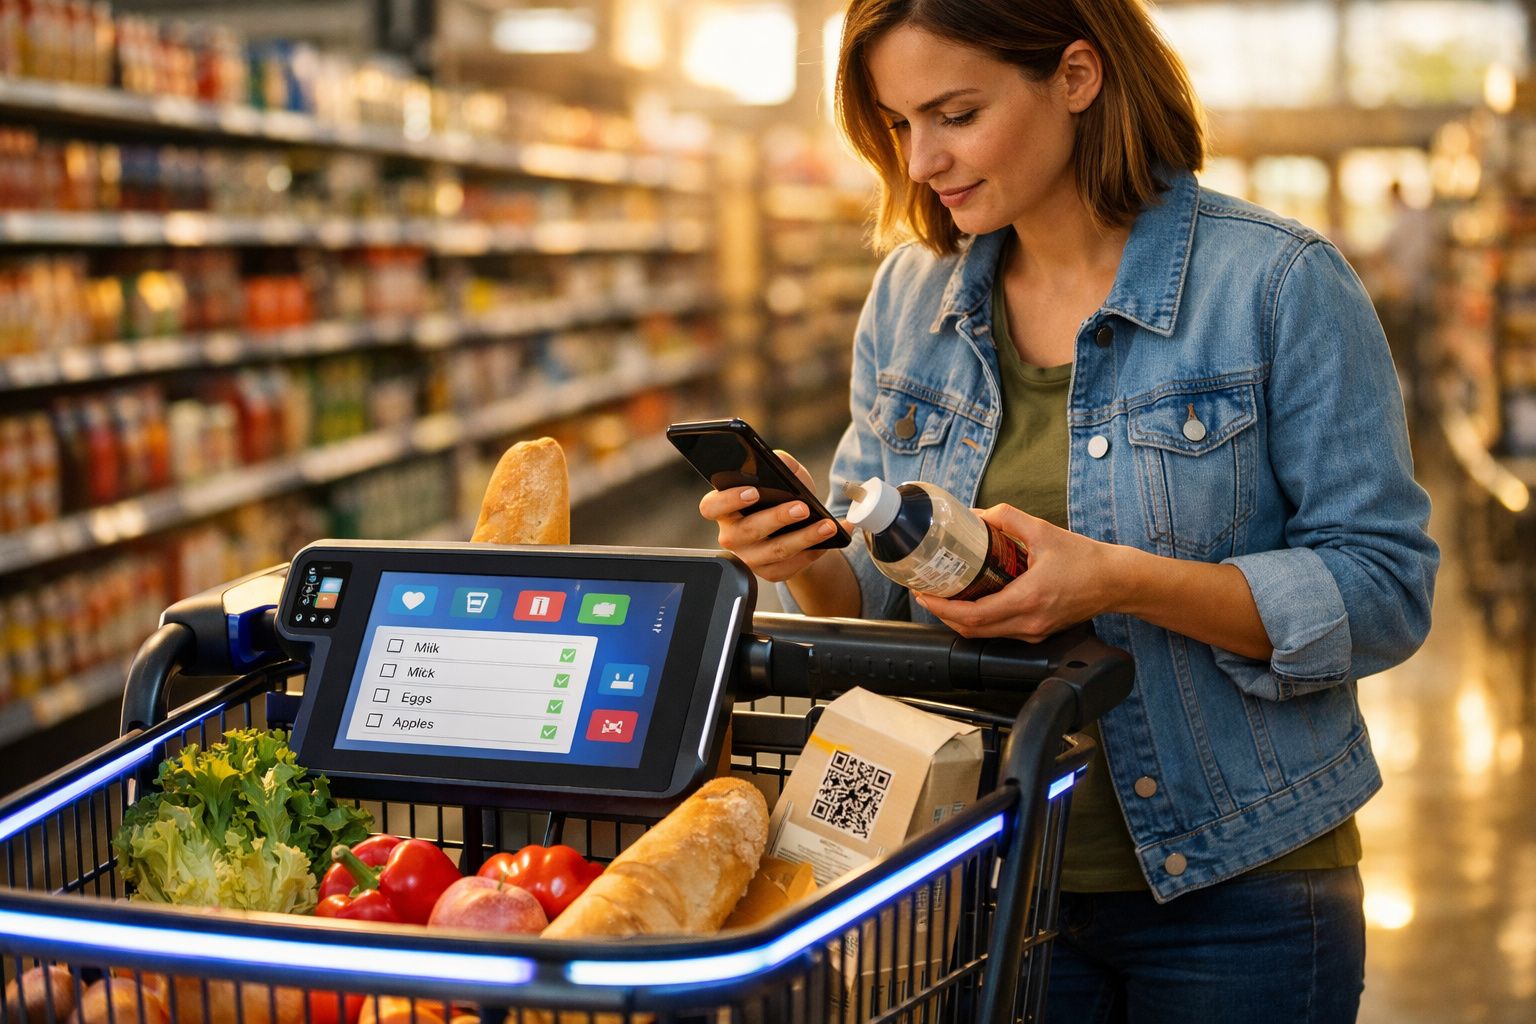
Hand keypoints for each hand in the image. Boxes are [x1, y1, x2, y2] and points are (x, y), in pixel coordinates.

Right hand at [697, 450, 842, 582]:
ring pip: (775, 551)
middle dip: (777, 518)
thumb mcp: (785, 476)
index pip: (711, 506)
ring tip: (827, 526)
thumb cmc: (783, 498)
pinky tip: (828, 542)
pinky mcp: (768, 573)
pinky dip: (812, 553)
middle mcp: (731, 536)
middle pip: (748, 530)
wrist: (795, 529)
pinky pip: (789, 567)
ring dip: (804, 537)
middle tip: (802, 508)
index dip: (728, 500)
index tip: (753, 491)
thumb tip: (782, 461)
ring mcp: (748, 558)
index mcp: (725, 509)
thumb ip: (782, 464)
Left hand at [914, 504, 1119, 642]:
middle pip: (971, 630)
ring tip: (944, 596)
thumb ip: (1008, 518)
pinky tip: (973, 602)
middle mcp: (1028, 622)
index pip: (972, 615)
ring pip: (984, 634)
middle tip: (927, 592)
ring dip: (960, 619)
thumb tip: (978, 514)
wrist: (1116, 581)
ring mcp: (1034, 632)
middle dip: (943, 614)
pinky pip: (1000, 632)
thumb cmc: (1086, 560)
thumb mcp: (1043, 531)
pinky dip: (980, 621)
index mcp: (1028, 599)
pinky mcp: (1038, 632)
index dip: (942, 607)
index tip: (924, 592)